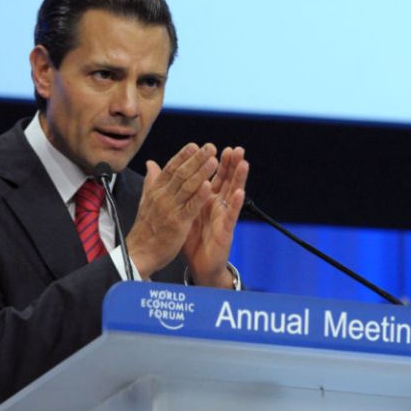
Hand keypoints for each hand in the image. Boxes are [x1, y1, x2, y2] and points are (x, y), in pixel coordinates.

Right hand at [126, 143, 218, 278]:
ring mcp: (169, 209)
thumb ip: (151, 181)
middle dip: (196, 159)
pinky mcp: (177, 223)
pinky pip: (190, 206)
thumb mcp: (146, 201)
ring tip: (214, 161)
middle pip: (181, 173)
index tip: (195, 145)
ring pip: (187, 186)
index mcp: (155, 191)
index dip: (183, 156)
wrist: (139, 253)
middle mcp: (162, 196)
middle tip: (210, 147)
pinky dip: (199, 195)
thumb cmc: (146, 228)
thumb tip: (151, 163)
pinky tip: (208, 186)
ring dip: (201, 172)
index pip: (170, 168)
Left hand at [182, 146, 248, 287]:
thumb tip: (167, 174)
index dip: (213, 162)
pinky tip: (238, 192)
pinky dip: (235, 203)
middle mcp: (217, 205)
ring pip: (233, 193)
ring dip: (239, 178)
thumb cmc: (192, 238)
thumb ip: (179, 192)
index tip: (212, 147)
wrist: (198, 264)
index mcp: (207, 200)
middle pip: (225, 181)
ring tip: (243, 162)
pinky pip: (231, 215)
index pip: (212, 176)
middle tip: (235, 148)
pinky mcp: (226, 230)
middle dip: (231, 164)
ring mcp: (223, 216)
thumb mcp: (183, 212)